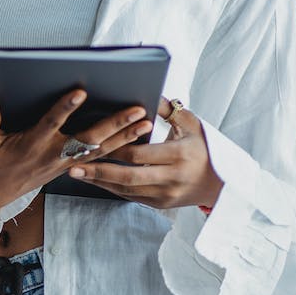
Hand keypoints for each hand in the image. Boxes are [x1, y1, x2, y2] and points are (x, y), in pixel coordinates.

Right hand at [0, 89, 153, 212]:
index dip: (65, 108)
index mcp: (32, 144)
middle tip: (136, 111)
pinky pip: (98, 160)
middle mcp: (53, 155)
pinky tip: (135, 143)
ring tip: (146, 125)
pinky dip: (117, 151)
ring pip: (100, 151)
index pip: (52, 123)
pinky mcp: (70, 169)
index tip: (81, 92)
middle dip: (114, 125)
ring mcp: (64, 164)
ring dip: (124, 138)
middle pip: (88, 139)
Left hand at [66, 97, 223, 208]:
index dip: (116, 147)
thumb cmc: (205, 147)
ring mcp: (167, 194)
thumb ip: (167, 109)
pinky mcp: (161, 204)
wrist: (223, 183)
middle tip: (72, 163)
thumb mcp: (191, 124)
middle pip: (129, 176)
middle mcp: (173, 178)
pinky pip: (131, 196)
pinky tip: (94, 180)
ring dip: (99, 182)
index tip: (94, 140)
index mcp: (180, 155)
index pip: (141, 153)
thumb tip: (146, 90)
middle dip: (99, 171)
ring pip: (127, 189)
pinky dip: (111, 188)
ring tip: (75, 172)